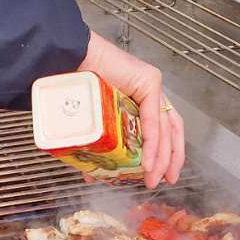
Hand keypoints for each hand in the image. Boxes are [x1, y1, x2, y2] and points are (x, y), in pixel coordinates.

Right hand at [78, 31, 183, 188]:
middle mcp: (150, 91)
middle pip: (171, 128)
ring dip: (161, 155)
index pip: (164, 128)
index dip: (167, 153)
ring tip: (152, 175)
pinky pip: (153, 116)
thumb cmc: (74, 86)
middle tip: (163, 180)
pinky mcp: (149, 80)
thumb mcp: (95, 121)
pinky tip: (149, 159)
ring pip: (165, 126)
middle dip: (170, 158)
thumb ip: (100, 143)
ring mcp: (152, 84)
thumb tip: (93, 173)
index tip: (164, 175)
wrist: (68, 60)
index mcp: (140, 99)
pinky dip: (152, 141)